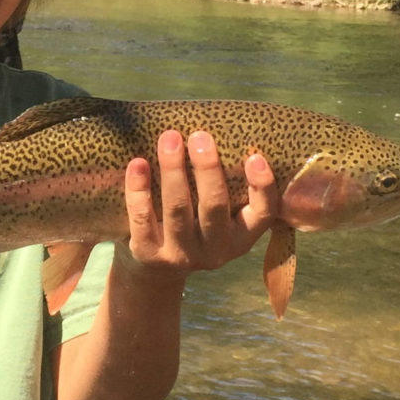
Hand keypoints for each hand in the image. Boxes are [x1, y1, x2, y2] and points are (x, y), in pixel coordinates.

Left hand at [124, 130, 277, 275]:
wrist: (155, 269)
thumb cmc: (194, 224)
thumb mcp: (219, 214)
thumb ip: (227, 185)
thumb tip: (223, 131)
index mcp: (240, 237)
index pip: (262, 214)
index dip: (262, 187)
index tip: (255, 156)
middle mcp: (215, 251)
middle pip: (214, 206)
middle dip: (207, 169)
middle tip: (199, 135)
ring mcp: (181, 256)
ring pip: (178, 210)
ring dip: (173, 171)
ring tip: (169, 139)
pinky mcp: (148, 255)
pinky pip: (142, 219)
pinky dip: (138, 190)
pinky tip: (137, 164)